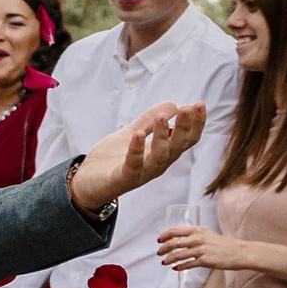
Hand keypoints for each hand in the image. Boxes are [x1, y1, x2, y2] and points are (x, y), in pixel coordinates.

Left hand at [69, 101, 209, 211]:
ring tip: (162, 117)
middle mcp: (157, 164)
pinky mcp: (123, 179)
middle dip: (185, 127)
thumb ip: (149, 121)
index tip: (200, 104)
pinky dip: (136, 150)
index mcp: (162, 153)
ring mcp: (142, 173)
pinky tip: (138, 135)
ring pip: (160, 156)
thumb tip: (173, 104)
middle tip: (187, 108)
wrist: (86, 183)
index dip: (195, 123)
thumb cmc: (111, 160)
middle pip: (178, 147)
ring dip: (162, 136)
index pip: (186, 139)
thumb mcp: (131, 134)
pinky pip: (133, 165)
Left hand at [155, 225, 243, 272]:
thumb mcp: (207, 234)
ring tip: (164, 262)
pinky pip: (187, 265)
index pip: (174, 231)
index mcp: (197, 230)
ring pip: (178, 256)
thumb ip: (194, 235)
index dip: (164, 236)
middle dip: (163, 249)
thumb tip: (178, 239)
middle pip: (173, 244)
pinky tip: (175, 268)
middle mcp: (197, 239)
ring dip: (168, 260)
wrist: (239, 252)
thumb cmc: (223, 244)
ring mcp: (201, 250)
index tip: (159, 241)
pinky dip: (179, 267)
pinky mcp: (205, 261)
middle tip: (159, 253)